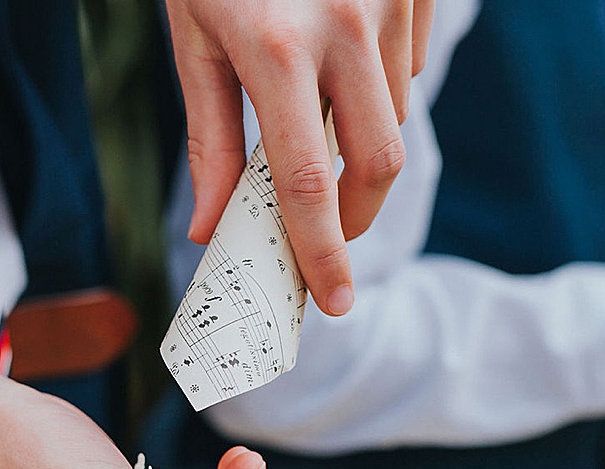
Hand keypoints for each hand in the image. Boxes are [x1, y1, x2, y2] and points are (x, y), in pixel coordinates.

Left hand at [167, 0, 430, 316]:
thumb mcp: (194, 37)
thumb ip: (208, 137)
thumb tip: (208, 228)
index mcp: (275, 50)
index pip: (306, 184)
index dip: (322, 254)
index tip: (334, 302)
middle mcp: (344, 29)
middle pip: (376, 165)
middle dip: (356, 218)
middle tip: (326, 238)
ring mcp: (390, 4)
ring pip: (396, 118)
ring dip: (360, 148)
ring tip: (313, 124)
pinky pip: (410, 68)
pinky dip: (378, 92)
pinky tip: (340, 65)